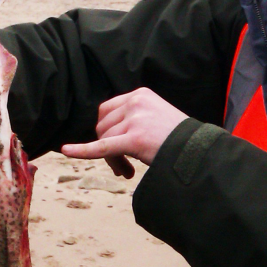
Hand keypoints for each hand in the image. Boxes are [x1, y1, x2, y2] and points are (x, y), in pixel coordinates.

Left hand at [61, 88, 187, 174]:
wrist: (199, 152)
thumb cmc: (179, 140)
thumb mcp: (155, 117)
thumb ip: (133, 118)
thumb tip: (105, 133)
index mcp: (140, 94)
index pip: (106, 110)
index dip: (106, 131)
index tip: (118, 149)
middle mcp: (135, 102)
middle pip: (102, 125)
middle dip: (107, 147)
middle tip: (123, 167)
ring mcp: (135, 119)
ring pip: (103, 139)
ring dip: (112, 159)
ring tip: (127, 171)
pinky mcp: (134, 138)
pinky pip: (102, 147)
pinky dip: (82, 150)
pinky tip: (67, 151)